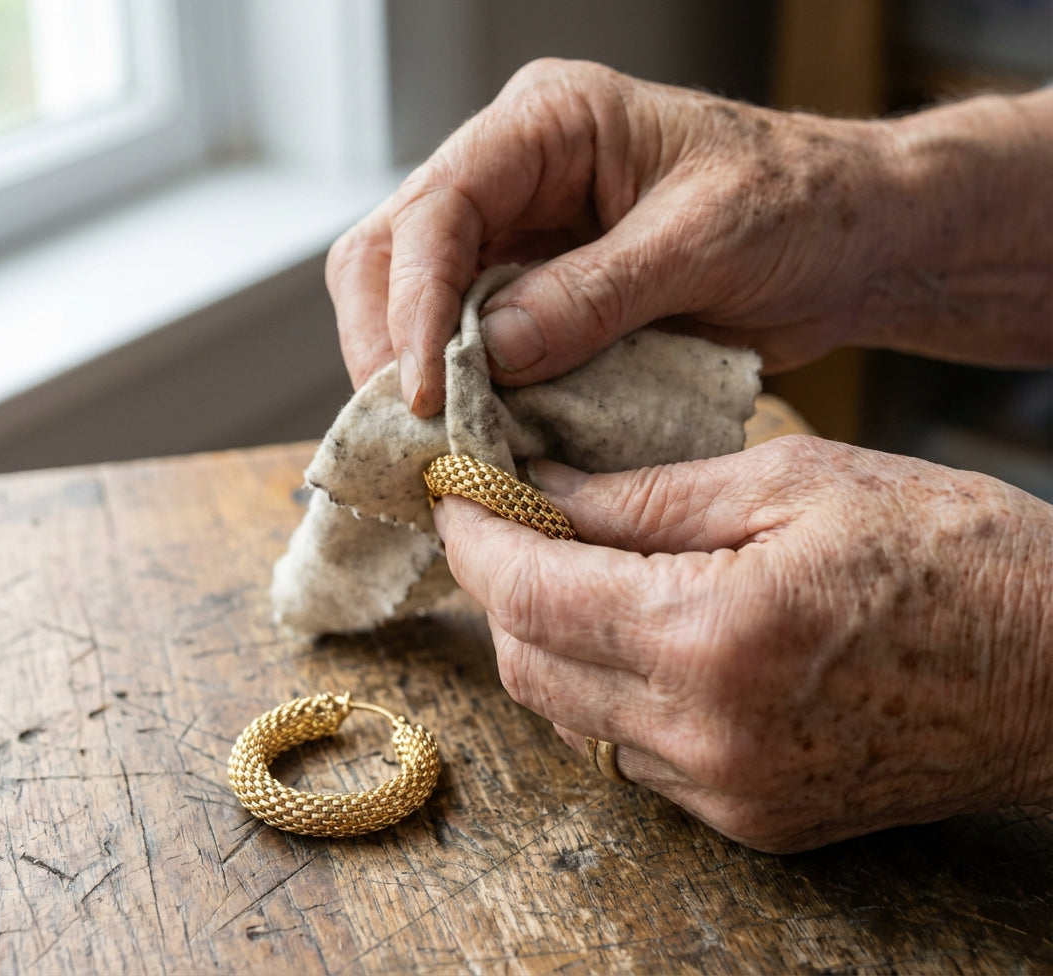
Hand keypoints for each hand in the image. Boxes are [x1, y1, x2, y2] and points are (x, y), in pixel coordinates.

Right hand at [327, 59, 1052, 414]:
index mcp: (550, 125)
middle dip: (387, 342)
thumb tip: (490, 352)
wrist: (847, 242)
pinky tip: (474, 436)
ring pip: (414, 301)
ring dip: (414, 375)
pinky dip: (463, 393)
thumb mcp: (704, 240)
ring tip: (433, 447)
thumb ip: (596, 294)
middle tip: (409, 431)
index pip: (439, 207)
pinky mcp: (537, 296)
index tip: (423, 392)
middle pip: (392, 251)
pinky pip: (468, 343)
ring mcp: (520, 237)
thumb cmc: (798, 206)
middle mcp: (515, 174)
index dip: (413, 302)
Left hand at [432, 437, 1052, 851]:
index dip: (474, 539)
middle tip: (506, 520)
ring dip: (546, 638)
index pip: (531, 594)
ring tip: (565, 567)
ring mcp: (727, 793)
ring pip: (570, 714)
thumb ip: (649, 495)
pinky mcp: (751, 820)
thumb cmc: (950, 552)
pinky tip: (634, 632)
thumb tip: (545, 489)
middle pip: (529, 663)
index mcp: (713, 636)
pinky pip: (629, 752)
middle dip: (498, 587)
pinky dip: (605, 688)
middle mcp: (706, 736)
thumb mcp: (795, 483)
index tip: (454, 493)